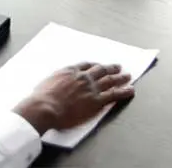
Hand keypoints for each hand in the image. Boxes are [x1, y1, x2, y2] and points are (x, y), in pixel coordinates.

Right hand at [13, 62, 134, 133]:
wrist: (45, 107)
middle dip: (110, 68)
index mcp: (70, 71)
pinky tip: (130, 90)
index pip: (85, 65)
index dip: (94, 65)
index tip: (98, 65)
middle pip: (100, 70)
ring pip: (110, 80)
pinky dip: (124, 91)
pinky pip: (114, 94)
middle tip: (118, 67)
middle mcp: (83, 77)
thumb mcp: (45, 83)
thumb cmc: (41, 98)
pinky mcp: (97, 101)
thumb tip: (52, 85)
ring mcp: (91, 88)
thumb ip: (53, 82)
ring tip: (128, 76)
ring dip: (120, 77)